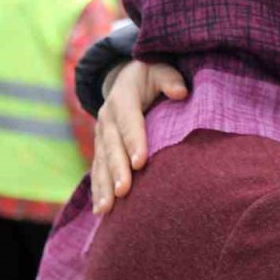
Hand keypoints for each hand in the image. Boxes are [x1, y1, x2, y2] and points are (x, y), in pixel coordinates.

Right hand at [91, 60, 186, 213]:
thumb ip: (169, 78)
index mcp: (122, 99)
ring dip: (104, 186)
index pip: (129, 122)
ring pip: (101, 163)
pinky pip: (98, 171)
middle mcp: (107, 119)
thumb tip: (181, 92)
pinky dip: (98, 191)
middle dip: (117, 170)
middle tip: (124, 191)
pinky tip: (102, 211)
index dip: (134, 141)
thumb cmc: (150, 75)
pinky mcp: (101, 149)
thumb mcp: (159, 68)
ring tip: (108, 208)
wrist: (125, 77)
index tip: (140, 163)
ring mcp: (102, 135)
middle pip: (112, 147)